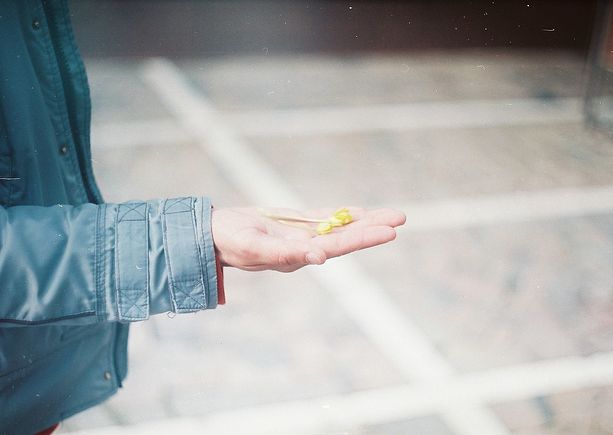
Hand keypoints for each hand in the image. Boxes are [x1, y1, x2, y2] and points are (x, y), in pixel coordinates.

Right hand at [211, 207, 405, 271]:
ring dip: (364, 221)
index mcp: (297, 257)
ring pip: (338, 227)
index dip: (362, 238)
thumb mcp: (253, 246)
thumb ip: (285, 254)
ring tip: (392, 215)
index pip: (336, 246)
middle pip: (345, 237)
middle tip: (401, 217)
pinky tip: (360, 213)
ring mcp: (300, 237)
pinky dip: (342, 215)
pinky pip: (322, 219)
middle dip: (372, 228)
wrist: (210, 236)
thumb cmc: (228, 241)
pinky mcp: (293, 226)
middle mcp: (304, 249)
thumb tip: (319, 259)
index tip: (388, 231)